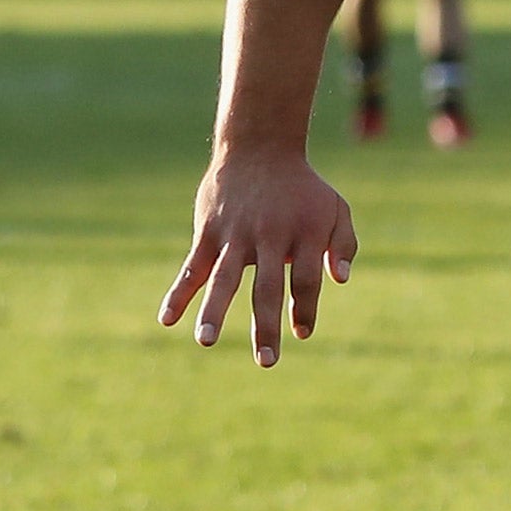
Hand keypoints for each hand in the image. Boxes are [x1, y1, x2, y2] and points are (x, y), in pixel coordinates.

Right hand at [158, 150, 357, 366]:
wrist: (261, 148)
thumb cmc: (303, 188)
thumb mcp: (334, 208)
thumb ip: (343, 244)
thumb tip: (340, 280)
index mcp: (306, 232)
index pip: (306, 280)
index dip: (305, 308)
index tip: (303, 332)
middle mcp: (271, 235)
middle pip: (268, 288)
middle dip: (266, 326)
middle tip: (267, 361)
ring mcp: (237, 234)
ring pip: (224, 278)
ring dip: (214, 311)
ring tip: (207, 341)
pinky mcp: (210, 231)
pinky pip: (193, 266)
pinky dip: (179, 292)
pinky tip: (167, 319)